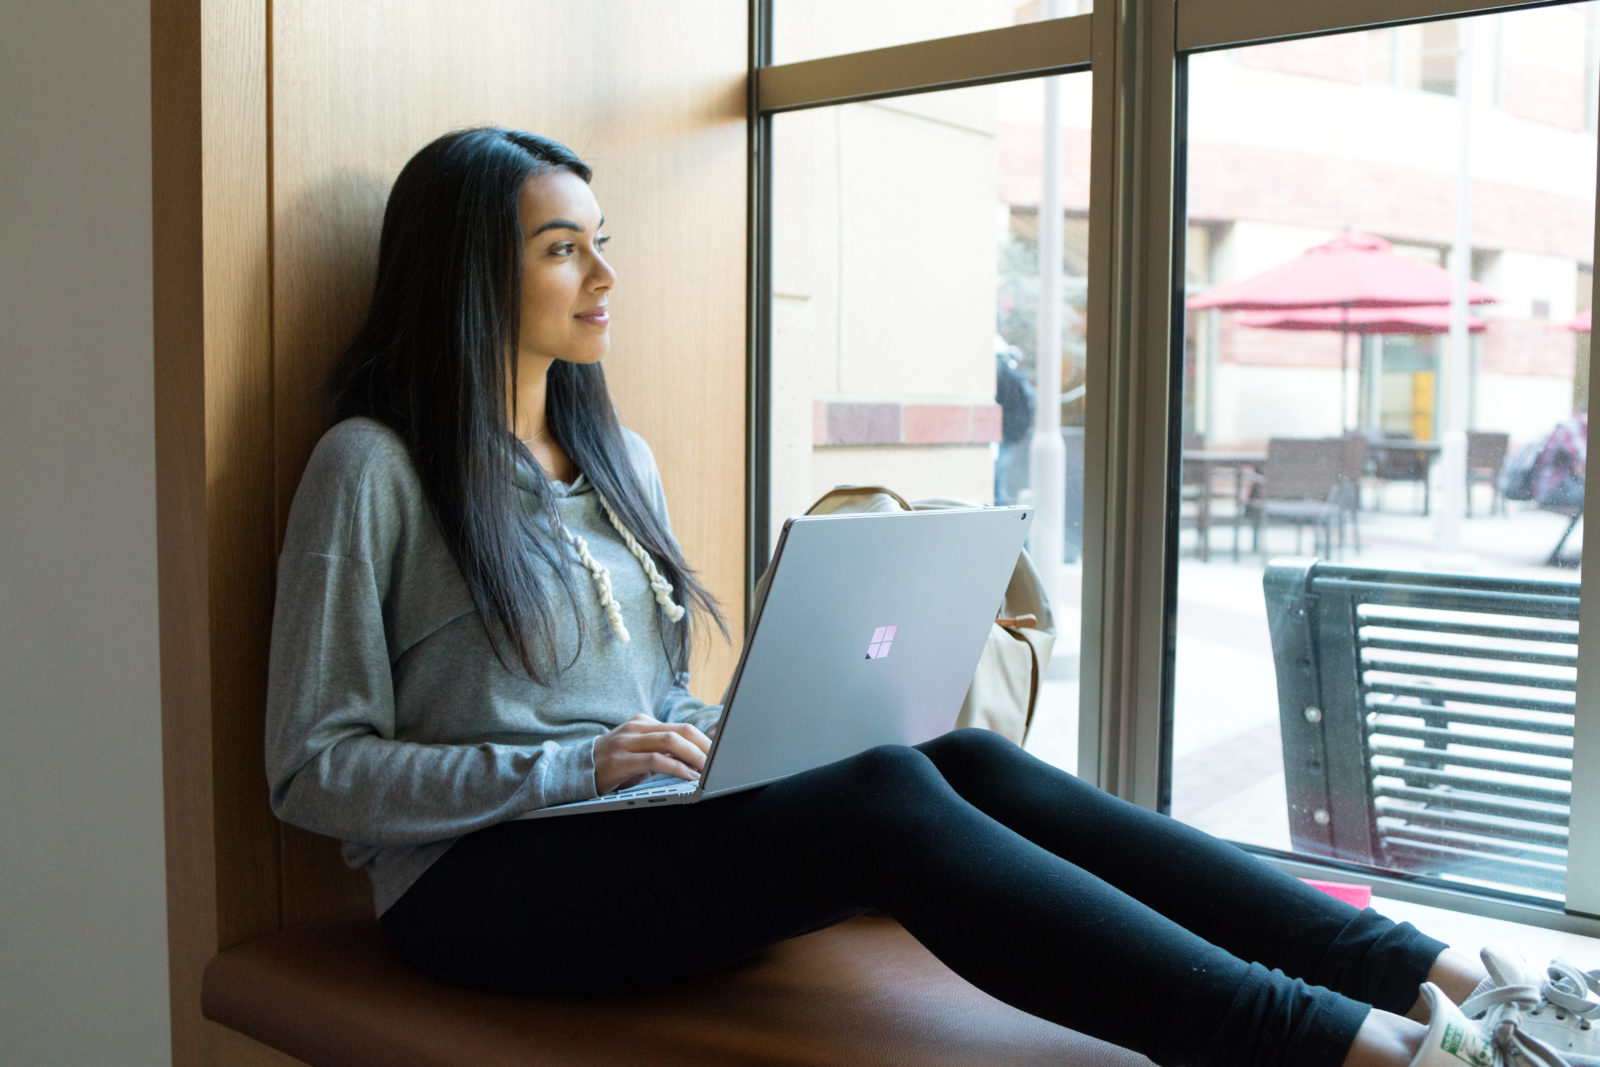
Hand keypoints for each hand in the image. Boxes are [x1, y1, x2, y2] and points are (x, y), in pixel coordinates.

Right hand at [592, 714, 711, 794]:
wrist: (575, 771)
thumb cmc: (613, 765)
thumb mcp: (639, 754)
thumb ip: (663, 753)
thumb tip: (695, 759)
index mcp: (643, 723)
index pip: (680, 727)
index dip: (704, 740)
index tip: (720, 753)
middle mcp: (636, 728)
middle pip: (679, 730)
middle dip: (704, 746)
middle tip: (720, 761)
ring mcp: (627, 741)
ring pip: (669, 741)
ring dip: (694, 756)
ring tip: (708, 768)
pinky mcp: (620, 759)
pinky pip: (655, 760)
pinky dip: (676, 768)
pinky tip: (687, 777)